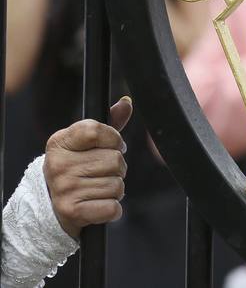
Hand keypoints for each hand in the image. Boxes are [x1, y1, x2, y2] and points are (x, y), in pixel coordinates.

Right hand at [44, 97, 132, 238]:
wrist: (50, 208)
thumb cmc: (74, 170)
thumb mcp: (84, 145)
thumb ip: (107, 125)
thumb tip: (126, 103)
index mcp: (60, 143)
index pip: (96, 130)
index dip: (113, 139)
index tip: (111, 146)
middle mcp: (58, 165)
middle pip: (115, 159)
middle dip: (117, 168)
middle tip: (101, 174)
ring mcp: (64, 189)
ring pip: (117, 184)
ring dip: (115, 189)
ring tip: (96, 189)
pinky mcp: (72, 211)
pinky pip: (113, 207)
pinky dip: (112, 209)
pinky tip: (98, 205)